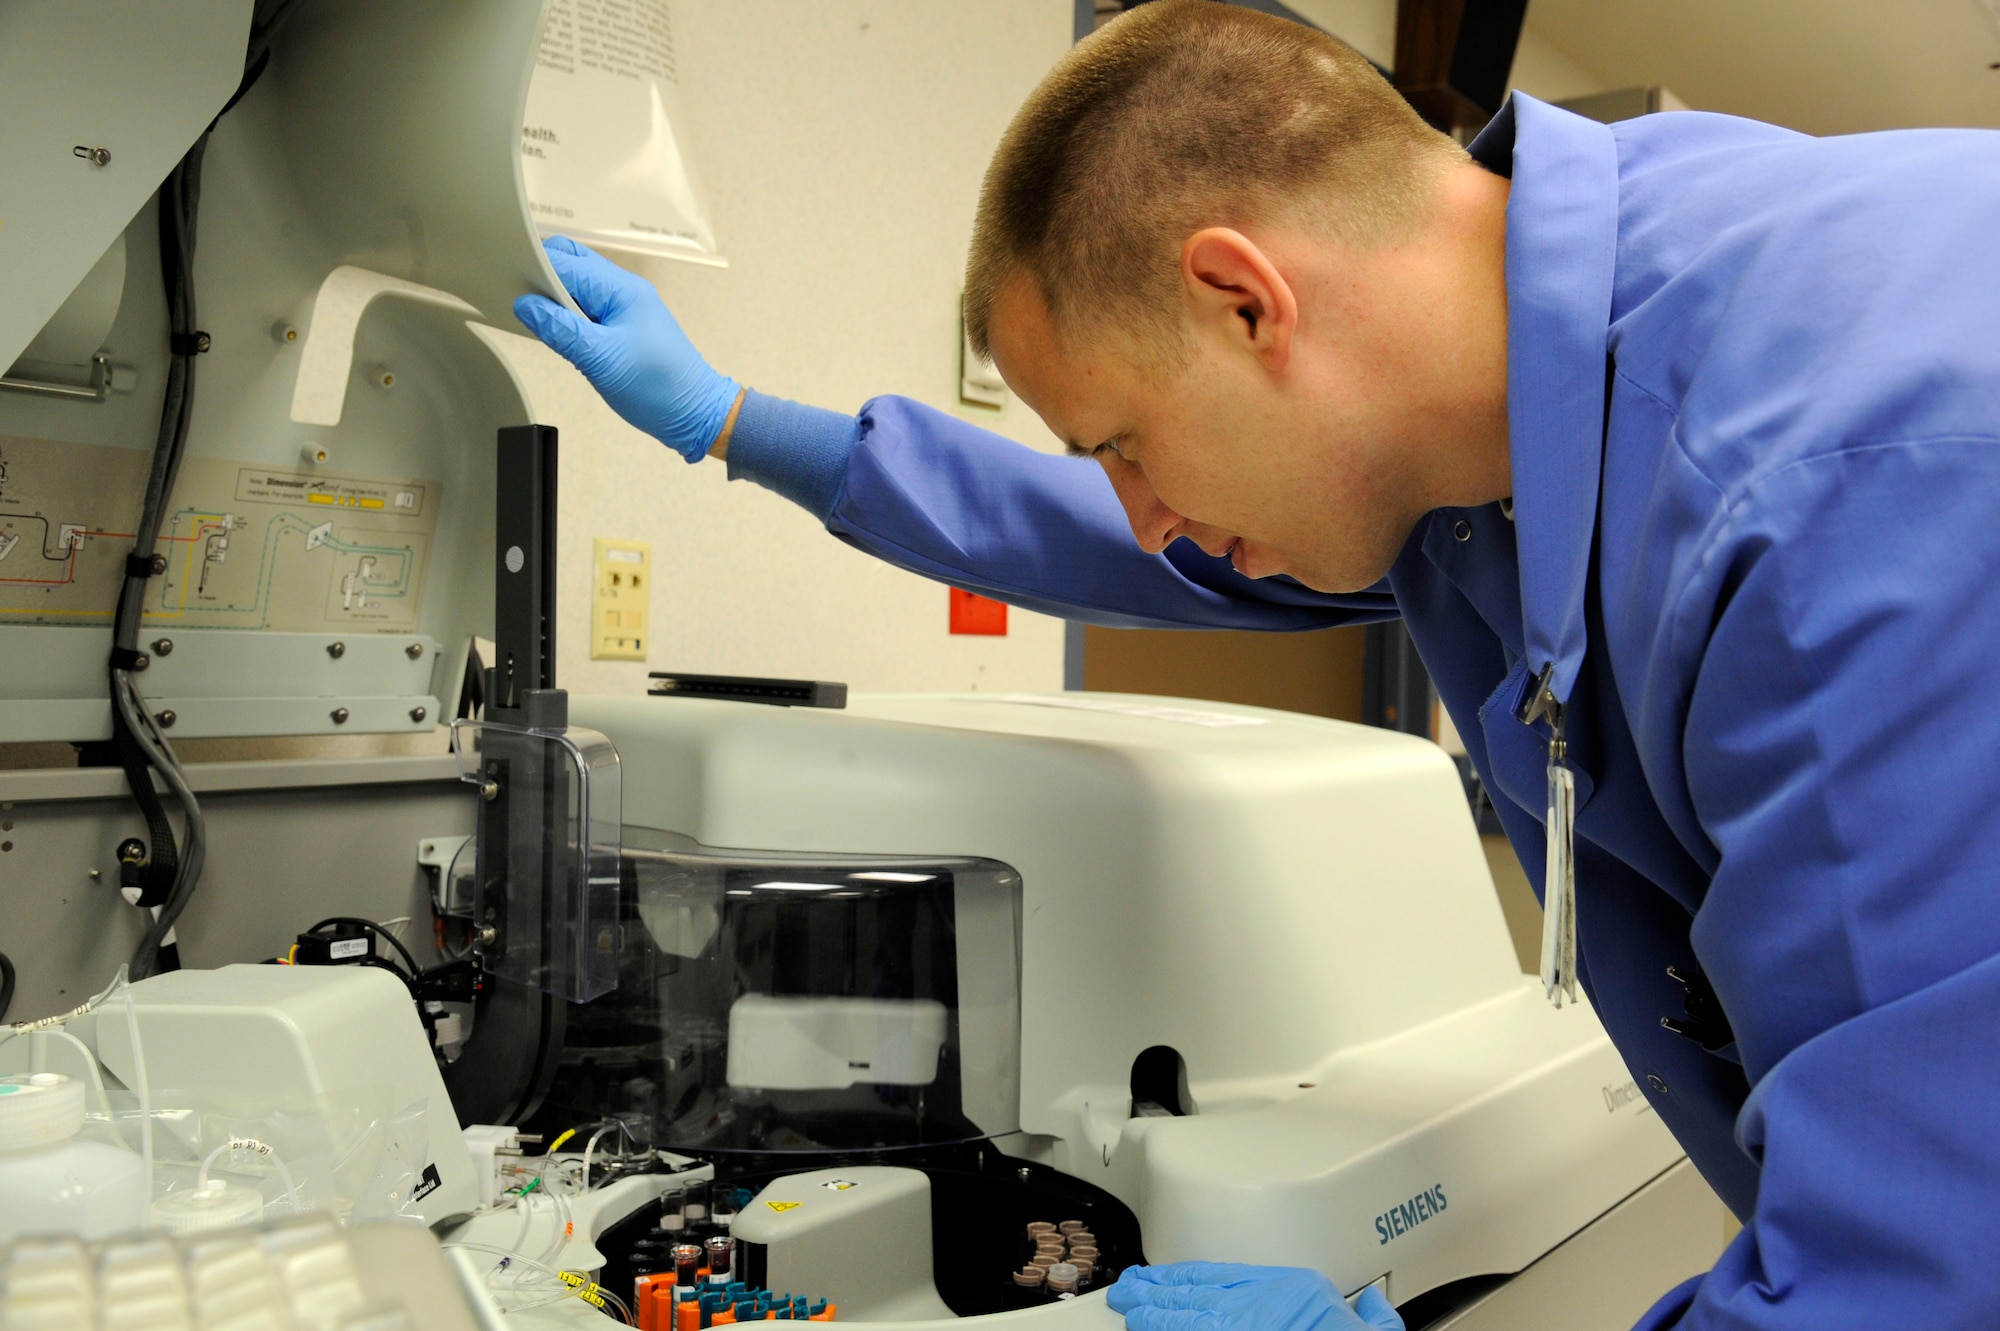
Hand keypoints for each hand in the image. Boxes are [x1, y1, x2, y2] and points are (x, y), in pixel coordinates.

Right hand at [513, 236, 740, 462]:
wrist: (696, 415)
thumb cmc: (659, 389)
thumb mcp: (601, 361)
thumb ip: (561, 330)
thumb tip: (525, 305)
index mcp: (621, 289)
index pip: (565, 262)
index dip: (533, 267)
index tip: (503, 279)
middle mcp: (623, 290)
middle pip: (570, 265)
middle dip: (540, 277)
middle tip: (515, 299)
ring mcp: (624, 308)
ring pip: (577, 288)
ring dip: (553, 299)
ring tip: (532, 318)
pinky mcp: (623, 328)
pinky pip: (587, 310)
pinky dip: (567, 316)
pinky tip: (554, 332)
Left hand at [1108, 1263, 1402, 1330]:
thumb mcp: (1373, 1330)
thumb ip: (1368, 1316)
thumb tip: (1373, 1306)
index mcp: (1294, 1289)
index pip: (1229, 1276)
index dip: (1192, 1276)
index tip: (1168, 1276)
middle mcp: (1262, 1305)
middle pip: (1198, 1292)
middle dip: (1160, 1290)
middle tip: (1130, 1289)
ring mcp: (1240, 1327)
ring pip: (1185, 1315)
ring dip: (1153, 1312)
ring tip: (1129, 1308)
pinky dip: (1165, 1330)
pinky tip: (1145, 1329)